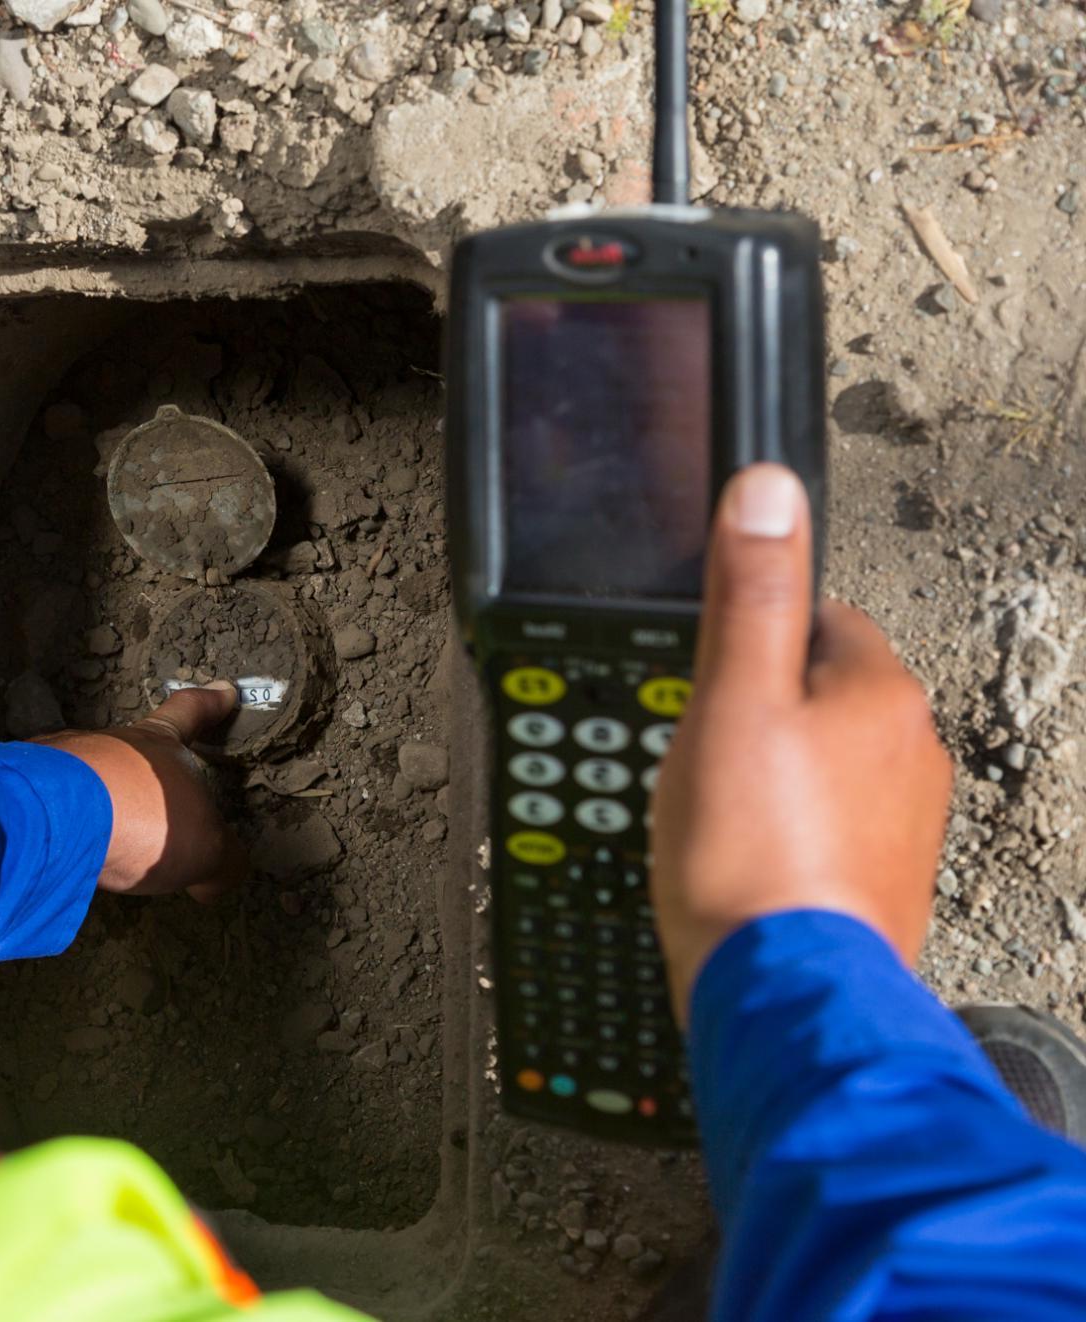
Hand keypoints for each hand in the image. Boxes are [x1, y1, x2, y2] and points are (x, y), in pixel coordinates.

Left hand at [38, 682, 247, 901]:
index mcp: (160, 743)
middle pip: (131, 747)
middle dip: (140, 770)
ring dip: (98, 804)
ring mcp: (63, 761)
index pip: (189, 712)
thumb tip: (222, 876)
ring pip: (88, 777)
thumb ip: (220, 860)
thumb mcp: (205, 849)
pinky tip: (68, 853)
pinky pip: (52, 805)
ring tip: (106, 844)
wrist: (61, 818)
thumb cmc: (146, 818)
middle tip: (150, 801)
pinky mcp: (27, 789)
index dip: (208, 704)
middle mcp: (110, 742)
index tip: (222, 693)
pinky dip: (64, 826)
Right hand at [650, 464, 952, 1022]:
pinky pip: (825, 829)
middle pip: (818, 693)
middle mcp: (912, 753)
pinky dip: (787, 836)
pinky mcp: (883, 881)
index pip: (816, 616)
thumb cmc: (750, 855)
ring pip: (823, 765)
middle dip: (760, 711)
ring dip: (773, 778)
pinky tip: (743, 861)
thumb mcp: (730, 699)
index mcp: (881, 693)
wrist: (781, 993)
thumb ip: (750, 592)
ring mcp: (903, 823)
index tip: (706, 678)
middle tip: (699, 753)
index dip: (747, 640)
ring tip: (715, 816)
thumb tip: (768, 489)